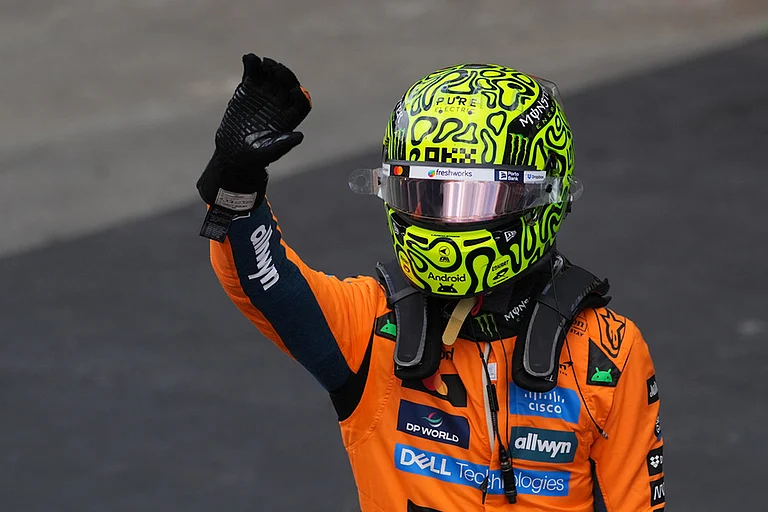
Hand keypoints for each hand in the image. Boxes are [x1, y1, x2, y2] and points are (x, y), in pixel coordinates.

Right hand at [197, 54, 311, 207]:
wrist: (232, 150)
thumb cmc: (254, 156)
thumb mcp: (268, 152)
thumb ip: (283, 144)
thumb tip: (300, 136)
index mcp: (289, 117)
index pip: (301, 102)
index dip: (299, 95)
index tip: (294, 91)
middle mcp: (279, 103)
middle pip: (287, 84)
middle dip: (284, 76)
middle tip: (276, 70)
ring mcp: (264, 93)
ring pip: (271, 75)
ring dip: (269, 67)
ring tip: (263, 63)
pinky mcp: (249, 88)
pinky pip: (253, 71)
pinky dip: (251, 63)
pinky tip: (248, 58)